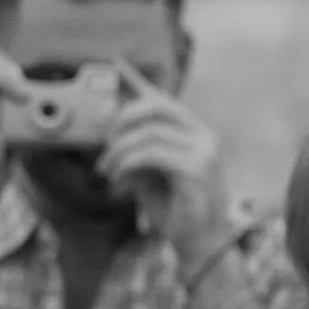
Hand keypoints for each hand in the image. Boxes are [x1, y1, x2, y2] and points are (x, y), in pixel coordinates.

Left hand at [96, 81, 229, 271]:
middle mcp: (204, 136)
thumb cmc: (175, 210)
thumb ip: (138, 149)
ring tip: (107, 172)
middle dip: (121, 120)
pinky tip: (118, 181)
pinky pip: (151, 154)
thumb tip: (111, 131)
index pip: (163, 99)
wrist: (199, 245)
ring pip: (148, 132)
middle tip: (104, 145)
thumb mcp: (149, 173)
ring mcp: (204, 152)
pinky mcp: (197, 170)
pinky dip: (127, 164)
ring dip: (118, 151)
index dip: (137, 79)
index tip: (115, 63)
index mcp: (196, 133)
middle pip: (154, 107)